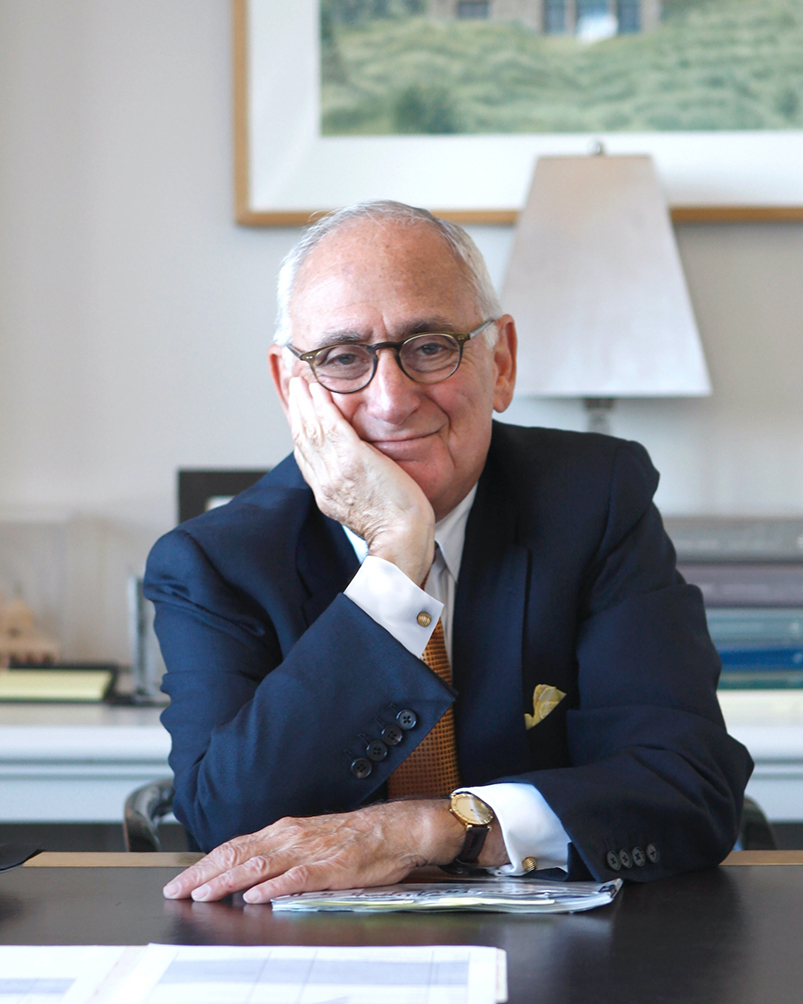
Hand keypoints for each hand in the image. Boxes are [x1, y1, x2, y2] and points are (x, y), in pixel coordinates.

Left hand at [162, 799, 495, 904]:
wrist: (396, 829)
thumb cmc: (356, 837)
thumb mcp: (311, 839)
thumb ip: (281, 855)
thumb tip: (248, 875)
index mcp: (286, 831)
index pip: (235, 846)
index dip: (205, 864)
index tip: (181, 881)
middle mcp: (292, 837)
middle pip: (239, 854)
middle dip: (204, 874)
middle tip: (177, 891)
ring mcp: (311, 852)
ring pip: (260, 865)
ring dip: (228, 880)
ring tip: (204, 893)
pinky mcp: (332, 868)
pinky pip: (298, 878)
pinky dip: (274, 887)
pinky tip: (256, 897)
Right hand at [287, 377, 434, 584]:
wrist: (402, 537)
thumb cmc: (395, 528)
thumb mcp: (364, 509)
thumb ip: (353, 490)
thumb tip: (355, 478)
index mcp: (326, 494)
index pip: (305, 457)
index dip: (299, 431)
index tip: (298, 414)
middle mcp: (325, 481)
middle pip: (303, 439)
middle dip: (297, 410)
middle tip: (293, 388)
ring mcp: (337, 470)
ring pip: (312, 429)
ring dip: (305, 402)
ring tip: (301, 383)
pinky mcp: (353, 459)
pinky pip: (332, 426)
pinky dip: (323, 405)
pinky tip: (319, 390)